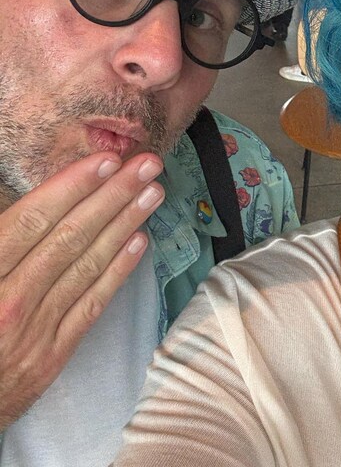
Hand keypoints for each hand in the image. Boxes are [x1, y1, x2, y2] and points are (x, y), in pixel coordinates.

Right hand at [0, 151, 164, 429]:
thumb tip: (28, 207)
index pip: (32, 221)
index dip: (73, 187)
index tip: (107, 160)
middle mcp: (10, 300)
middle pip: (71, 237)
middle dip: (113, 195)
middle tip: (148, 165)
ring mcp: (36, 329)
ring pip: (89, 264)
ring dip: (126, 223)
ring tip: (154, 192)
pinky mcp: (54, 352)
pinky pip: (92, 303)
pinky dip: (117, 270)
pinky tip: (140, 241)